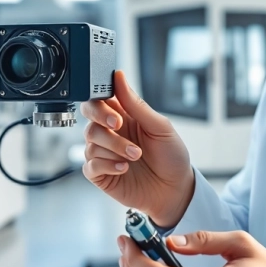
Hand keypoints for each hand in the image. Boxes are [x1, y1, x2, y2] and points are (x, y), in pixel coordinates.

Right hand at [80, 70, 193, 226]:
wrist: (175, 189)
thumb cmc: (171, 156)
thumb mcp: (160, 126)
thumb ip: (136, 104)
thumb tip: (119, 77)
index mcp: (124, 117)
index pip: (99, 101)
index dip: (101, 103)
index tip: (116, 111)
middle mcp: (111, 133)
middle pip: (89, 118)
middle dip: (102, 120)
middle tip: (120, 126)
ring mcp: (104, 154)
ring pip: (91, 142)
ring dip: (115, 147)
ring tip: (136, 155)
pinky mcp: (101, 174)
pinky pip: (90, 165)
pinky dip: (107, 165)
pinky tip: (124, 168)